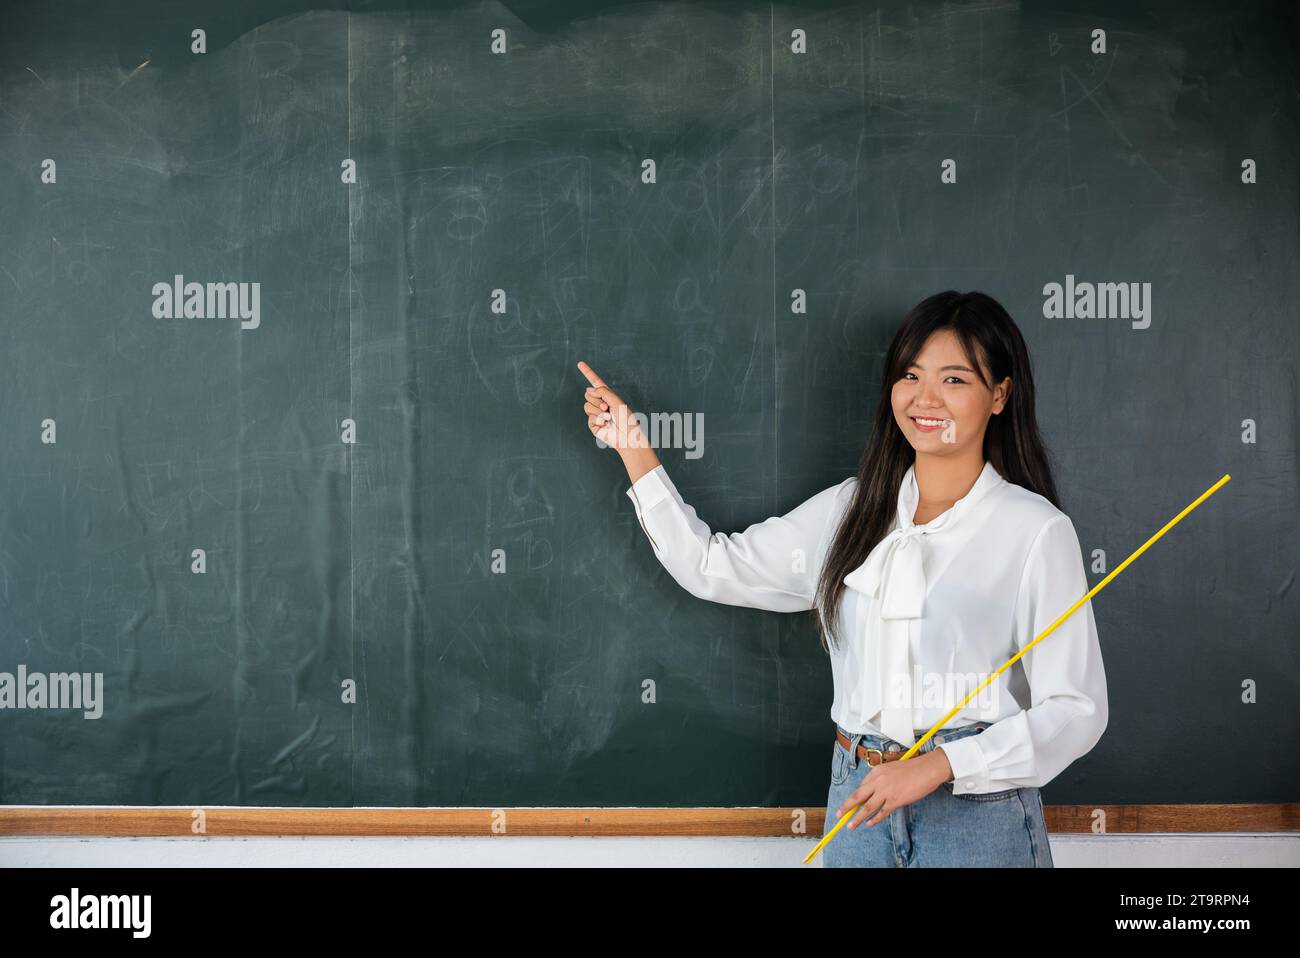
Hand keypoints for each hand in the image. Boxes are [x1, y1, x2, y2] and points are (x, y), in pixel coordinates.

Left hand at [834, 751, 949, 828]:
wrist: (927, 769)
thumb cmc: (912, 769)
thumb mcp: (891, 769)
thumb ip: (881, 779)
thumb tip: (875, 792)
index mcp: (876, 772)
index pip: (861, 786)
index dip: (855, 798)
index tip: (849, 805)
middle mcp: (878, 781)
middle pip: (857, 797)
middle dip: (846, 807)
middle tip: (839, 814)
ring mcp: (886, 791)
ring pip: (867, 808)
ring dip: (857, 818)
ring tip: (850, 825)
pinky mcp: (895, 800)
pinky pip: (882, 812)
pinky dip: (875, 819)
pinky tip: (869, 823)